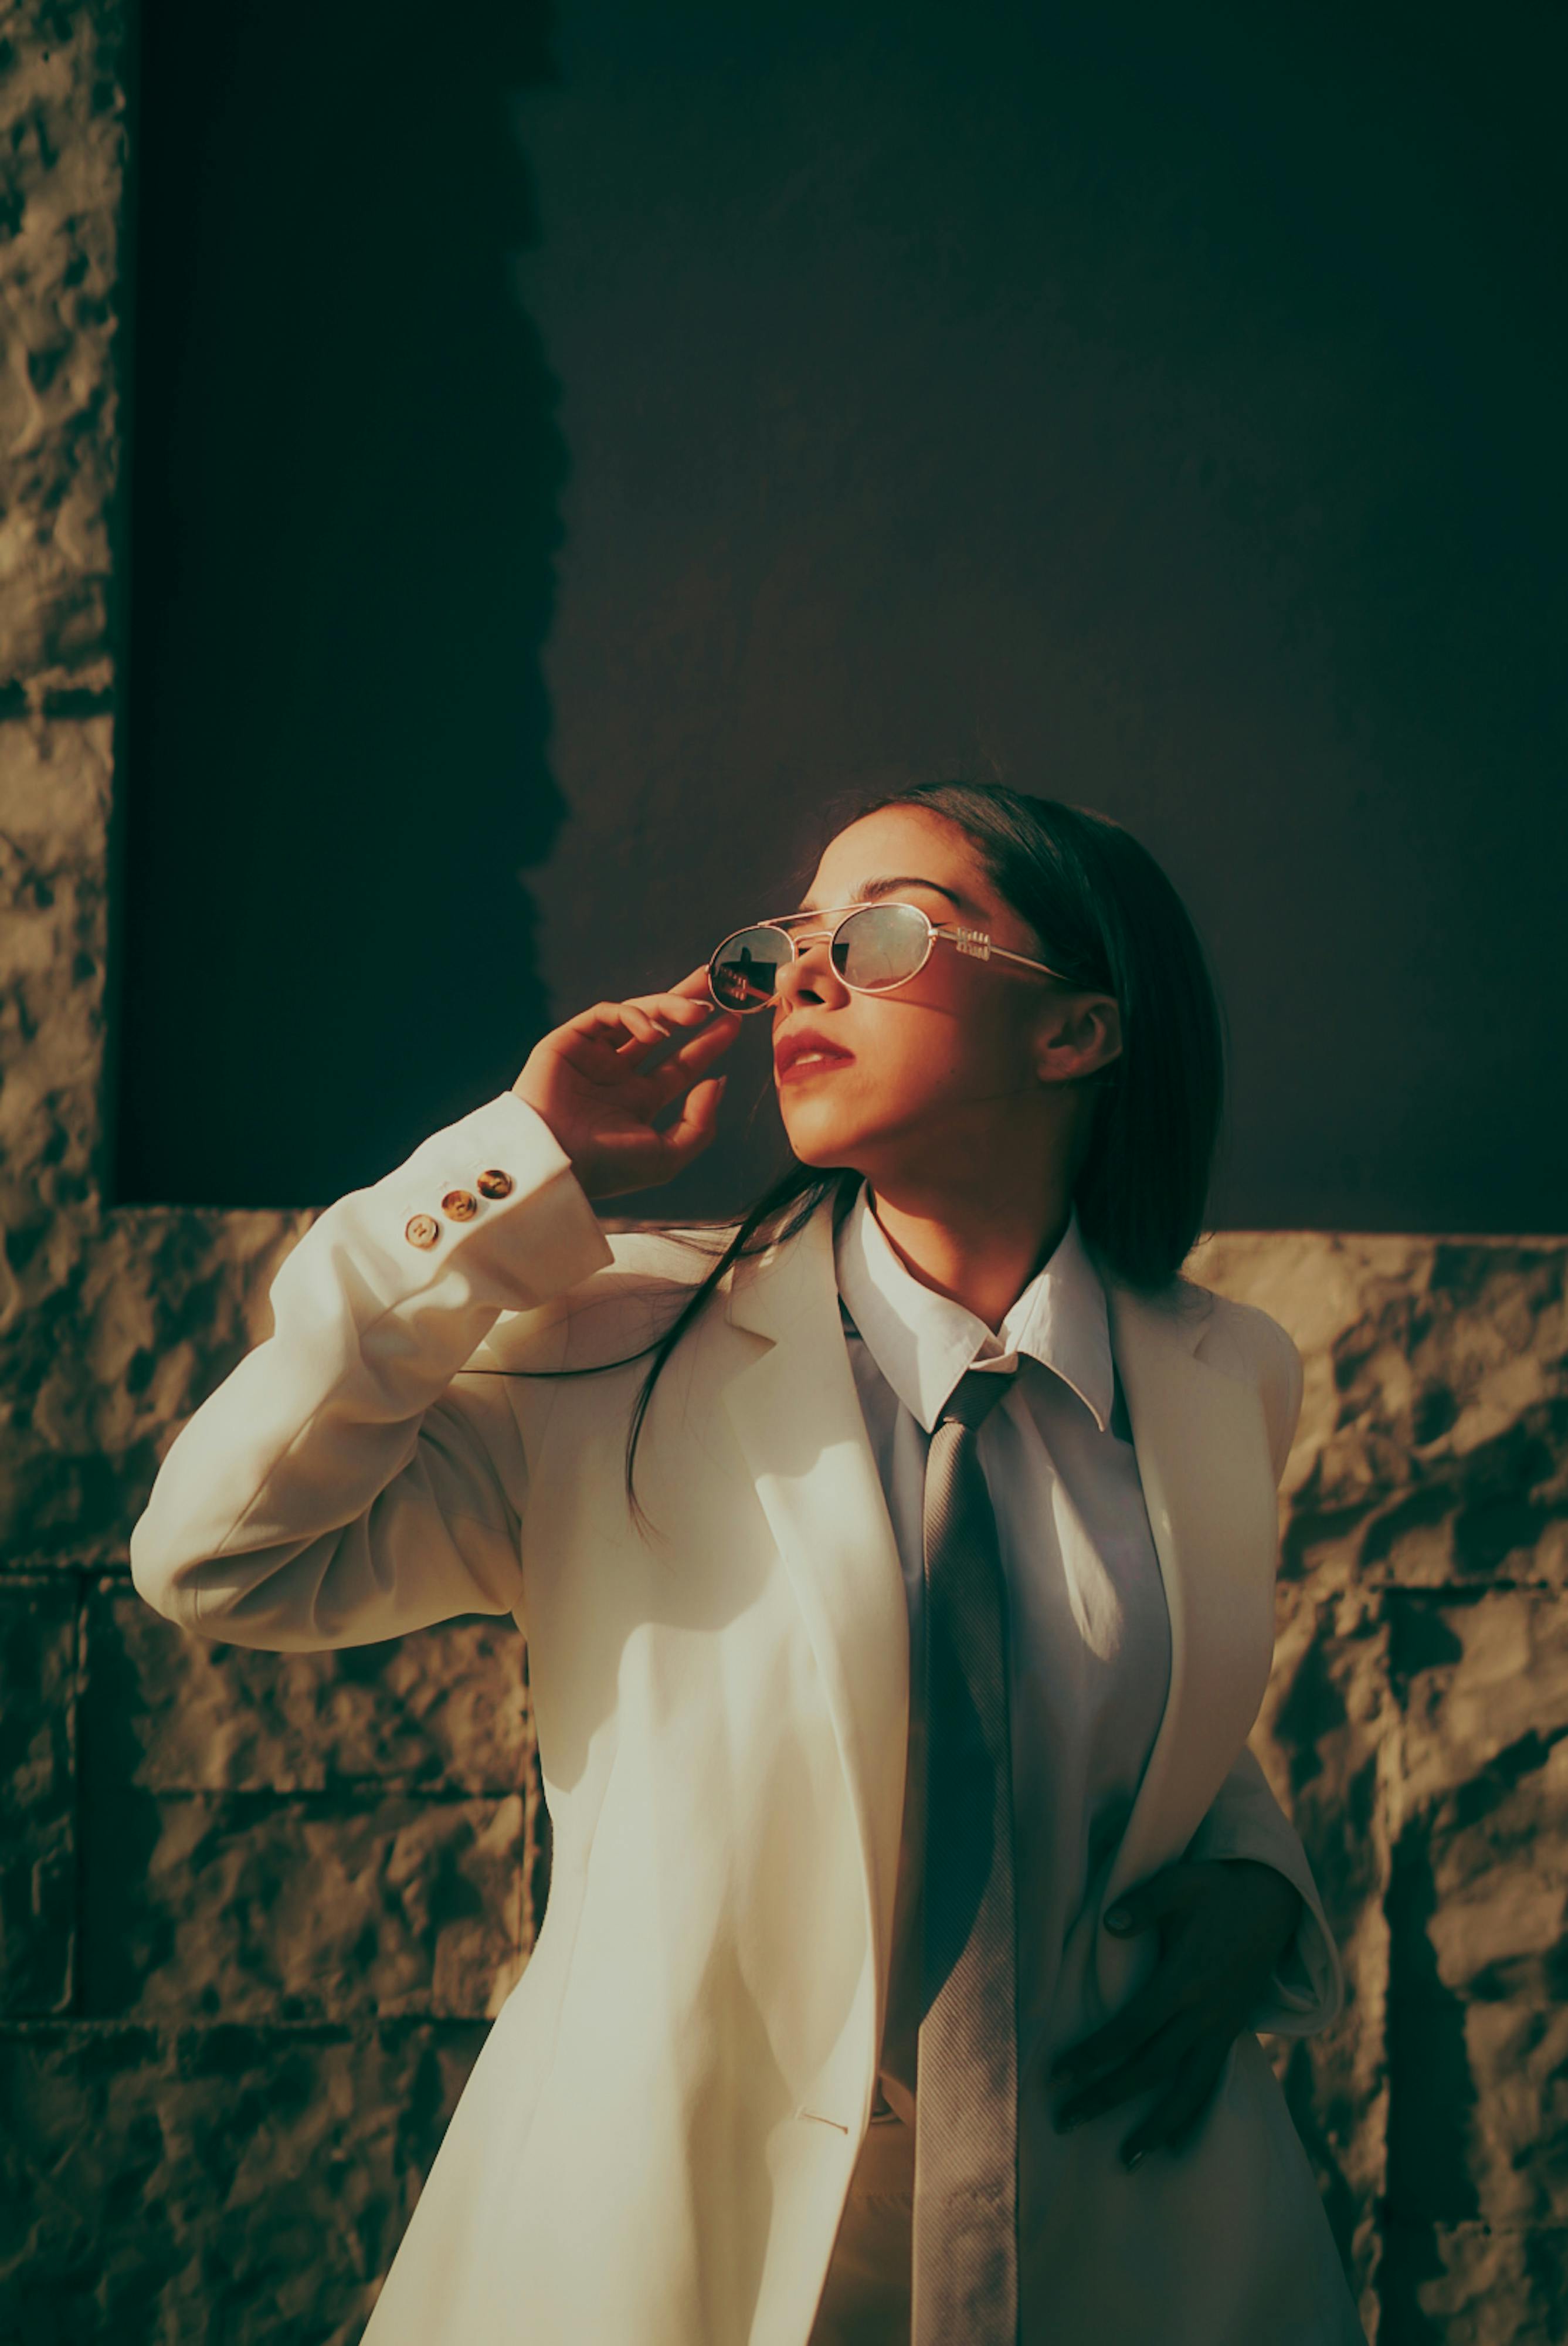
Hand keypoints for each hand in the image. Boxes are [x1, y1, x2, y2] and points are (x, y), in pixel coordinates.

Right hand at [512, 964, 741, 1201]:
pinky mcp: (568, 1041)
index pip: (680, 1062)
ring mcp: (593, 1056)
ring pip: (637, 1015)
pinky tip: (653, 1032)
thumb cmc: (608, 1167)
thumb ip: (699, 1123)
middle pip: (660, 1027)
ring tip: (696, 1011)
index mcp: (640, 1101)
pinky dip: (632, 1015)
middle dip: (687, 1003)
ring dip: (668, 1006)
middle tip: (717, 983)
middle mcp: (617, 1075)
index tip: (734, 1021)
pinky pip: (605, 1014)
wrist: (554, 1161)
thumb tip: (717, 1082)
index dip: (708, 1041)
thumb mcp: (667, 1156)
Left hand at [1048, 1858, 1301, 2168]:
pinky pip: (1210, 2083)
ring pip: (1186, 2090)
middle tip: (1066, 2122)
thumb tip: (1110, 1922)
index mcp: (1184, 1979)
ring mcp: (1221, 2028)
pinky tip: (1172, 2144)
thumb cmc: (1218, 1888)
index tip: (1058, 2075)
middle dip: (1107, 2098)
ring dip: (1155, 2127)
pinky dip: (1191, 2115)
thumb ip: (1145, 1904)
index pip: (1130, 2029)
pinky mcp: (1231, 2034)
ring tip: (1126, 2161)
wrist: (1275, 1901)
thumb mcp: (1182, 1882)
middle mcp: (1203, 2014)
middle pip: (1150, 2069)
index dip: (1094, 2054)